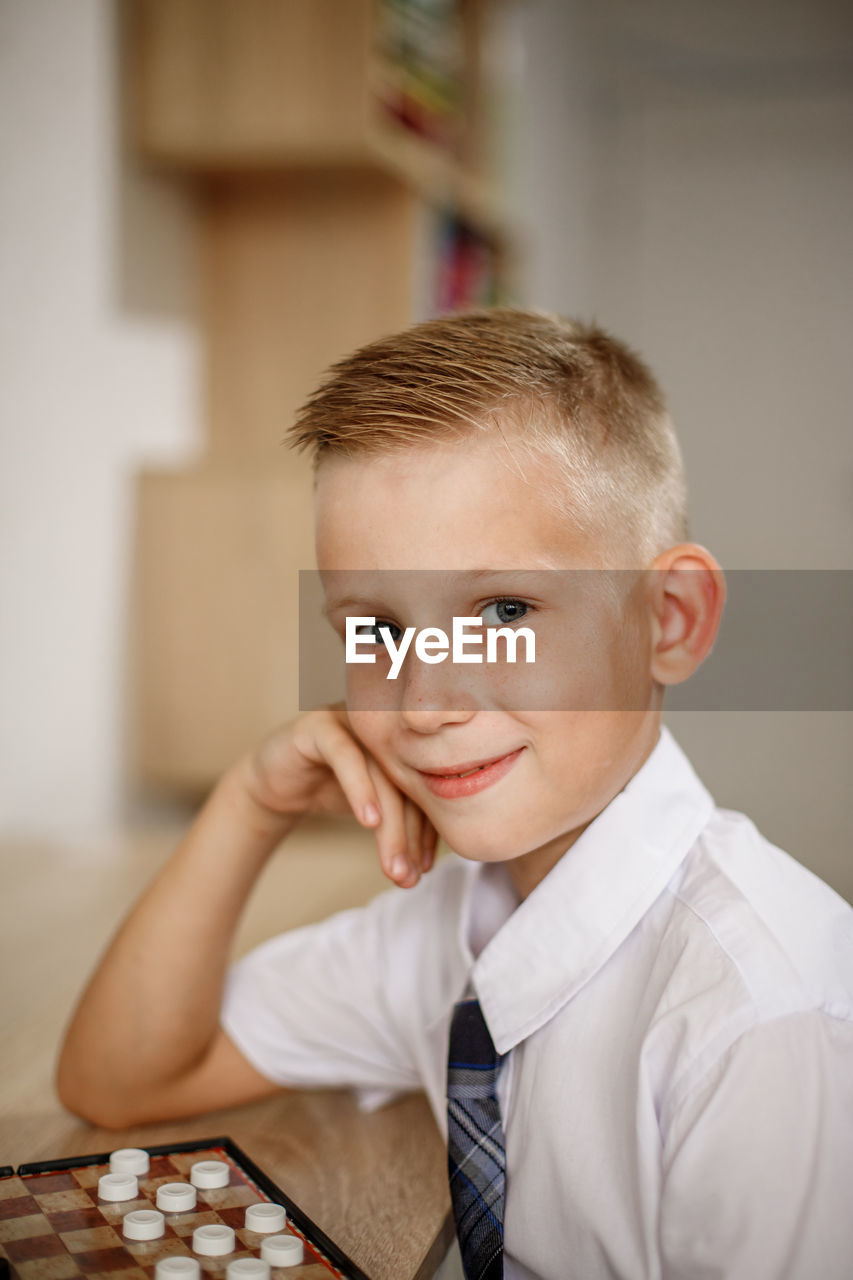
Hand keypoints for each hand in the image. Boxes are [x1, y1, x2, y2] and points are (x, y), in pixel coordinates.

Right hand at [240, 707, 437, 887]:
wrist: (274, 782)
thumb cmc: (332, 790)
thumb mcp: (375, 806)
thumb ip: (404, 818)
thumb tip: (428, 865)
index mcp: (406, 740)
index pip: (426, 788)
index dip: (428, 832)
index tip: (423, 870)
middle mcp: (385, 726)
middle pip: (408, 783)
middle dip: (408, 836)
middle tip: (407, 878)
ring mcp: (353, 720)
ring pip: (381, 775)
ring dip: (389, 826)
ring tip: (391, 866)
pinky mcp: (320, 725)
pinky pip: (346, 757)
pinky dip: (360, 790)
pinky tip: (368, 822)